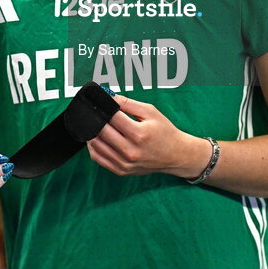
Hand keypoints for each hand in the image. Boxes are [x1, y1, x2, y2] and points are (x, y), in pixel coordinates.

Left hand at [87, 95, 210, 178]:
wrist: (175, 155)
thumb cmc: (164, 132)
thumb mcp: (150, 112)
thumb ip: (128, 103)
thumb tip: (108, 97)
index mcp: (139, 134)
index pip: (111, 117)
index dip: (103, 107)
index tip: (98, 101)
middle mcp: (130, 151)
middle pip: (101, 131)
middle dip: (96, 118)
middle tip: (95, 111)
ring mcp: (124, 163)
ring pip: (96, 145)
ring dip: (92, 132)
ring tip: (95, 123)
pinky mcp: (121, 171)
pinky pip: (97, 158)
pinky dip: (93, 146)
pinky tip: (96, 138)